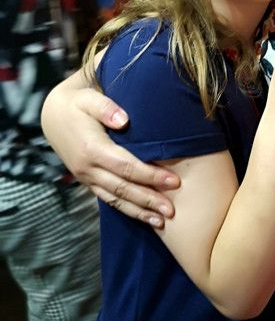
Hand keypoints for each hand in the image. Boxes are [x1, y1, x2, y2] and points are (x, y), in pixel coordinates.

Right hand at [41, 75, 178, 226]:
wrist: (54, 114)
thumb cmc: (79, 103)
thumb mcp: (89, 98)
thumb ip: (106, 108)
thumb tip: (124, 120)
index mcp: (92, 148)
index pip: (126, 166)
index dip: (150, 176)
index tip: (174, 181)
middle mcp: (88, 168)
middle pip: (123, 188)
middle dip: (149, 200)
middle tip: (172, 210)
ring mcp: (87, 177)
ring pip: (115, 199)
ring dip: (139, 212)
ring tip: (162, 222)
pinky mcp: (88, 181)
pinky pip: (108, 199)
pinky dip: (127, 209)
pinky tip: (143, 217)